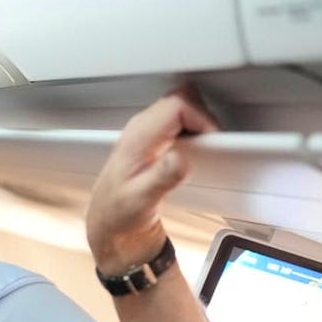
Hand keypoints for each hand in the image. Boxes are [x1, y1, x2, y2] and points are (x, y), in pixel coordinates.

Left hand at [86, 86, 217, 272]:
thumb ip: (162, 178)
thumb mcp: (141, 200)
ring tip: (205, 147)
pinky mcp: (153, 139)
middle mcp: (140, 128)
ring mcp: (146, 131)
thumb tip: (180, 159)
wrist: (110, 222)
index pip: (178, 105)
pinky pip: (179, 120)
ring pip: (181, 106)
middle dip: (203, 117)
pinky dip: (193, 129)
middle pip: (182, 98)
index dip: (201, 118)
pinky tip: (195, 151)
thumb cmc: (119, 212)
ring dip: (199, 122)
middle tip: (211, 143)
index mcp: (138, 137)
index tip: (211, 140)